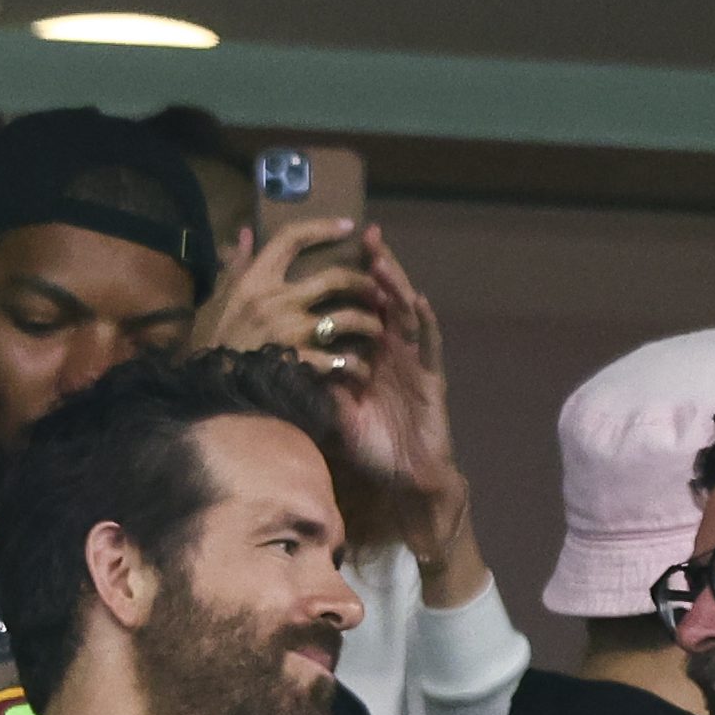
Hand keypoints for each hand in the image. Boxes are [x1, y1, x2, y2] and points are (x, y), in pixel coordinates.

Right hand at [195, 219, 381, 369]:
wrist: (215, 385)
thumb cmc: (220, 339)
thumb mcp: (225, 297)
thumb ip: (237, 264)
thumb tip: (245, 232)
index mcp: (257, 280)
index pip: (292, 239)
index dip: (323, 228)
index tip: (348, 226)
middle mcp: (276, 301)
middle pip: (334, 278)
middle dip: (362, 282)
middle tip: (376, 289)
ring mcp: (289, 332)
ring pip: (345, 319)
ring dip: (368, 323)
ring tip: (378, 328)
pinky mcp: (298, 362)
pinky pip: (338, 360)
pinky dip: (354, 364)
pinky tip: (361, 366)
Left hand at [326, 229, 473, 574]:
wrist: (407, 478)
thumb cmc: (371, 448)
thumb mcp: (334, 414)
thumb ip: (315, 388)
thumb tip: (282, 368)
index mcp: (368, 355)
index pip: (358, 310)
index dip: (348, 282)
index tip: (329, 254)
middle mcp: (392, 351)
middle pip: (384, 301)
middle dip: (375, 268)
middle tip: (364, 236)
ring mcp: (414, 361)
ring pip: (406, 314)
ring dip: (395, 286)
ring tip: (381, 261)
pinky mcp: (433, 377)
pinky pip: (430, 345)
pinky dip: (425, 323)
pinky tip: (418, 302)